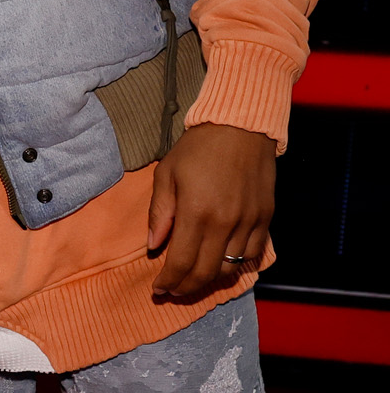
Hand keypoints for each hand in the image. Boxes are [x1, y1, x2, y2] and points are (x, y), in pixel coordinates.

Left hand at [148, 123, 275, 298]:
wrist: (241, 128)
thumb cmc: (197, 149)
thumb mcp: (167, 175)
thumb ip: (160, 213)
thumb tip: (153, 245)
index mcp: (196, 212)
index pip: (181, 262)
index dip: (169, 282)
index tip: (158, 290)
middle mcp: (226, 223)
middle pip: (206, 273)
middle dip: (187, 288)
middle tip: (173, 291)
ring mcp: (249, 223)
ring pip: (231, 267)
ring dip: (210, 278)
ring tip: (194, 278)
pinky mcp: (266, 219)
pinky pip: (252, 254)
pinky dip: (235, 264)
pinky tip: (220, 261)